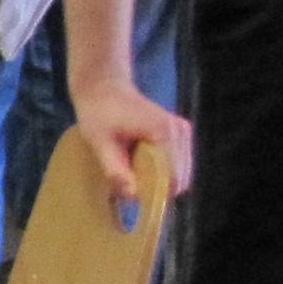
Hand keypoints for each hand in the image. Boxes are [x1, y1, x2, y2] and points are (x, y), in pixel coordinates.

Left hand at [67, 73, 191, 217]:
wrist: (105, 89)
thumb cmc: (99, 114)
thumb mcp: (99, 143)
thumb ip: (115, 169)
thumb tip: (132, 194)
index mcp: (164, 132)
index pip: (173, 177)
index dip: (154, 192)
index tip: (131, 192)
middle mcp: (181, 131)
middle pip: (180, 178)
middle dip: (156, 187)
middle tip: (129, 181)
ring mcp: (184, 131)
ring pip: (180, 173)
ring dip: (158, 180)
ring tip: (132, 170)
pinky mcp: (181, 133)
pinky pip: (177, 164)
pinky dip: (161, 171)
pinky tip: (140, 163)